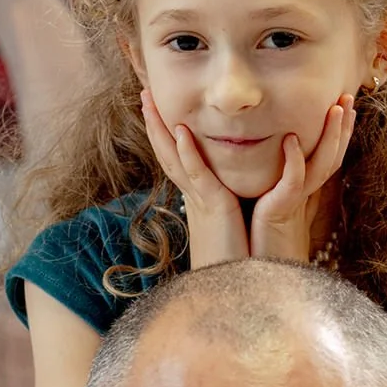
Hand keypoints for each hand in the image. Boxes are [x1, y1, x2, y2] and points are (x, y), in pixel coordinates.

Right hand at [140, 89, 248, 266]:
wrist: (240, 292)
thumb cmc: (243, 263)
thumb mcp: (237, 225)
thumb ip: (235, 205)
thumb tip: (237, 195)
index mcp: (201, 200)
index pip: (181, 160)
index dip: (168, 135)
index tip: (159, 109)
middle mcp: (195, 198)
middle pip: (168, 153)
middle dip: (155, 124)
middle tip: (144, 94)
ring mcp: (200, 203)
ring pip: (175, 159)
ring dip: (161, 129)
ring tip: (148, 102)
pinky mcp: (213, 210)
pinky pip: (197, 177)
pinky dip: (188, 154)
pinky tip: (182, 132)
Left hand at [249, 96, 355, 263]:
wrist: (254, 281)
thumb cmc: (256, 249)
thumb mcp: (266, 211)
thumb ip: (271, 190)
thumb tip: (269, 169)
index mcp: (300, 193)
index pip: (324, 157)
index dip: (338, 134)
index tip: (343, 106)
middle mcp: (303, 196)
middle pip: (331, 156)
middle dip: (342, 128)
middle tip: (349, 98)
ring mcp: (295, 203)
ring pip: (321, 164)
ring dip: (330, 136)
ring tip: (336, 108)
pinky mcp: (281, 211)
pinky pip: (292, 181)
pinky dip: (293, 160)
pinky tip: (292, 139)